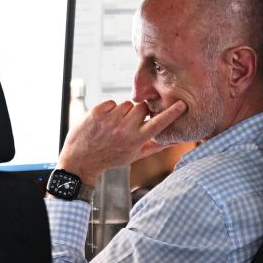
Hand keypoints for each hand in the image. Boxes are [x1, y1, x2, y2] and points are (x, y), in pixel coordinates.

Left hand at [57, 99, 186, 184]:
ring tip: (113, 126)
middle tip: (129, 123)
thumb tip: (176, 141)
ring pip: (126, 104)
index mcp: (136, 141)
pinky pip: (111, 102)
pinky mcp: (96, 113)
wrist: (80, 160)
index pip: (159, 124)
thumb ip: (156, 146)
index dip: (172, 113)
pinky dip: (109, 109)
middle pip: (141, 107)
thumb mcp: (134, 156)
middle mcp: (124, 130)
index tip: (182, 104)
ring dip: (122, 112)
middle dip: (138, 112)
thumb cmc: (110, 158)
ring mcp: (109, 120)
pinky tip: (104, 122)